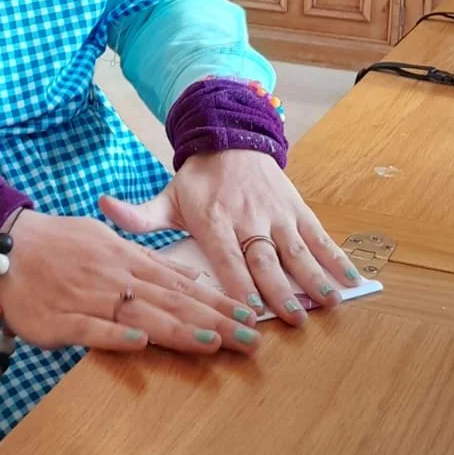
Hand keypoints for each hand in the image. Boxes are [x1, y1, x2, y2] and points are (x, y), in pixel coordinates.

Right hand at [0, 210, 259, 356]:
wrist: (4, 244)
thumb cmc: (58, 244)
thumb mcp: (108, 242)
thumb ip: (148, 262)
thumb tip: (190, 280)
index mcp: (127, 260)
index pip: (181, 285)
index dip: (217, 303)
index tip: (249, 317)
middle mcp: (114, 278)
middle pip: (171, 303)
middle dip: (213, 322)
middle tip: (250, 340)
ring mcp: (88, 298)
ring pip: (140, 315)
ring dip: (178, 330)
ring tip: (214, 342)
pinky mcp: (59, 319)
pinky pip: (90, 328)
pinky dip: (115, 334)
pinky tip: (140, 344)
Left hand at [99, 151, 359, 327]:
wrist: (232, 135)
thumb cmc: (198, 180)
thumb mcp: (167, 197)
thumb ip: (138, 214)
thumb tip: (102, 206)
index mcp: (214, 220)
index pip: (226, 258)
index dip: (237, 286)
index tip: (246, 313)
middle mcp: (247, 218)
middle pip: (264, 260)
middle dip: (279, 290)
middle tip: (293, 319)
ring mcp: (275, 213)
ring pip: (295, 248)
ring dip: (313, 276)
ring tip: (328, 303)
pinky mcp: (296, 207)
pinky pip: (318, 234)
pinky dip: (336, 256)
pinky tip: (351, 279)